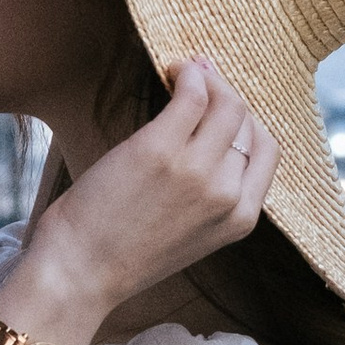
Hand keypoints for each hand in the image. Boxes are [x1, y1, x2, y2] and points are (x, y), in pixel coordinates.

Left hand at [12, 59, 275, 335]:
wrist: (79, 273)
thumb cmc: (122, 253)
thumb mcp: (188, 234)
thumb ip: (209, 196)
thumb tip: (208, 136)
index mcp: (239, 220)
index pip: (266, 152)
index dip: (248, 122)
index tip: (225, 106)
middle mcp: (227, 194)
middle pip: (247, 123)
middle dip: (227, 94)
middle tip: (202, 79)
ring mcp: (197, 170)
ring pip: (226, 104)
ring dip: (208, 78)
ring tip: (184, 71)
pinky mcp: (161, 149)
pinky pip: (191, 96)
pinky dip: (187, 76)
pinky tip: (173, 71)